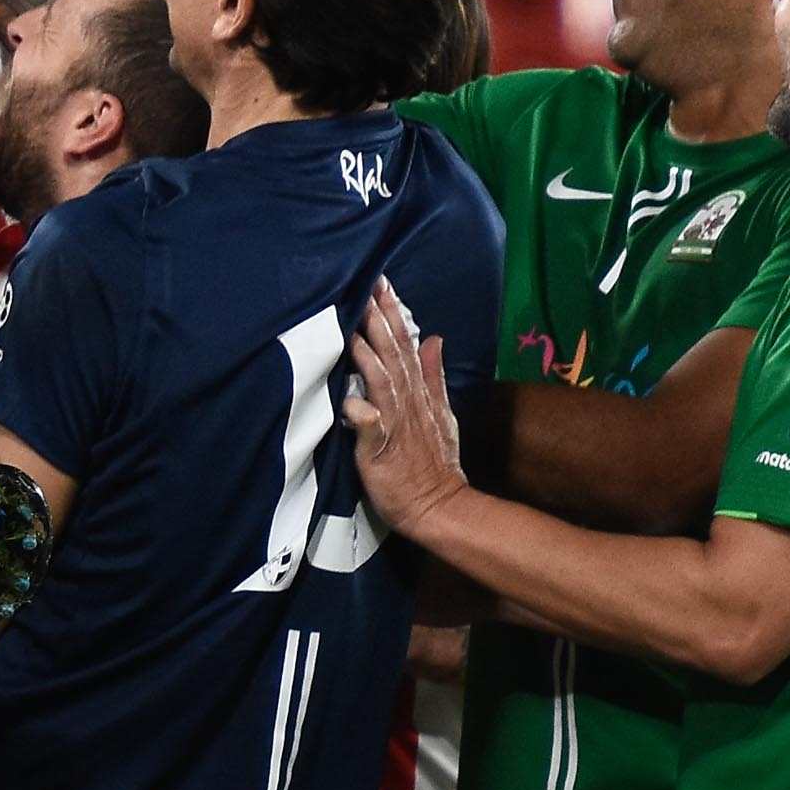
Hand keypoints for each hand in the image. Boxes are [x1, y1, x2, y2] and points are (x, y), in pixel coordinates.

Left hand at [339, 279, 468, 536]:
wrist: (439, 505)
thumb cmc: (433, 461)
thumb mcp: (439, 412)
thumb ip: (433, 375)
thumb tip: (433, 338)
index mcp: (416, 393)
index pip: (404, 344)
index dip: (392, 314)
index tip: (380, 283)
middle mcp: (406, 403)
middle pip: (393, 356)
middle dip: (379, 322)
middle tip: (365, 289)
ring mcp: (394, 425)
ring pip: (382, 384)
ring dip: (369, 359)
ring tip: (355, 332)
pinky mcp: (380, 451)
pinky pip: (371, 430)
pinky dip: (362, 415)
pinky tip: (350, 402)